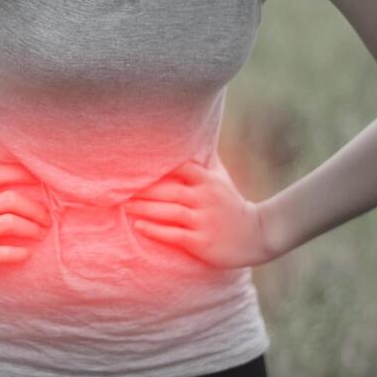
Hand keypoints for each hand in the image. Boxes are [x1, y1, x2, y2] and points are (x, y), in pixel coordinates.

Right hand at [0, 162, 51, 282]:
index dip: (21, 174)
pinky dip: (20, 253)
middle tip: (46, 215)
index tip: (35, 179)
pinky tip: (27, 254)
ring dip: (32, 228)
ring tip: (40, 233)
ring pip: (12, 224)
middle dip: (35, 207)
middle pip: (13, 200)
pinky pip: (3, 254)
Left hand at [125, 159, 275, 268]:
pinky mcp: (201, 242)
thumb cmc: (232, 204)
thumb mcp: (221, 178)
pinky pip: (174, 234)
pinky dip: (155, 229)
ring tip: (124, 204)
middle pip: (169, 190)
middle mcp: (205, 198)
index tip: (132, 164)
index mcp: (207, 180)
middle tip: (118, 187)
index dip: (156, 165)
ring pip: (169, 211)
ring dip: (144, 208)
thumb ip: (205, 160)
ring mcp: (203, 221)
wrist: (258, 235)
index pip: (179, 167)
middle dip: (143, 189)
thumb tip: (193, 134)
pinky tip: (138, 225)